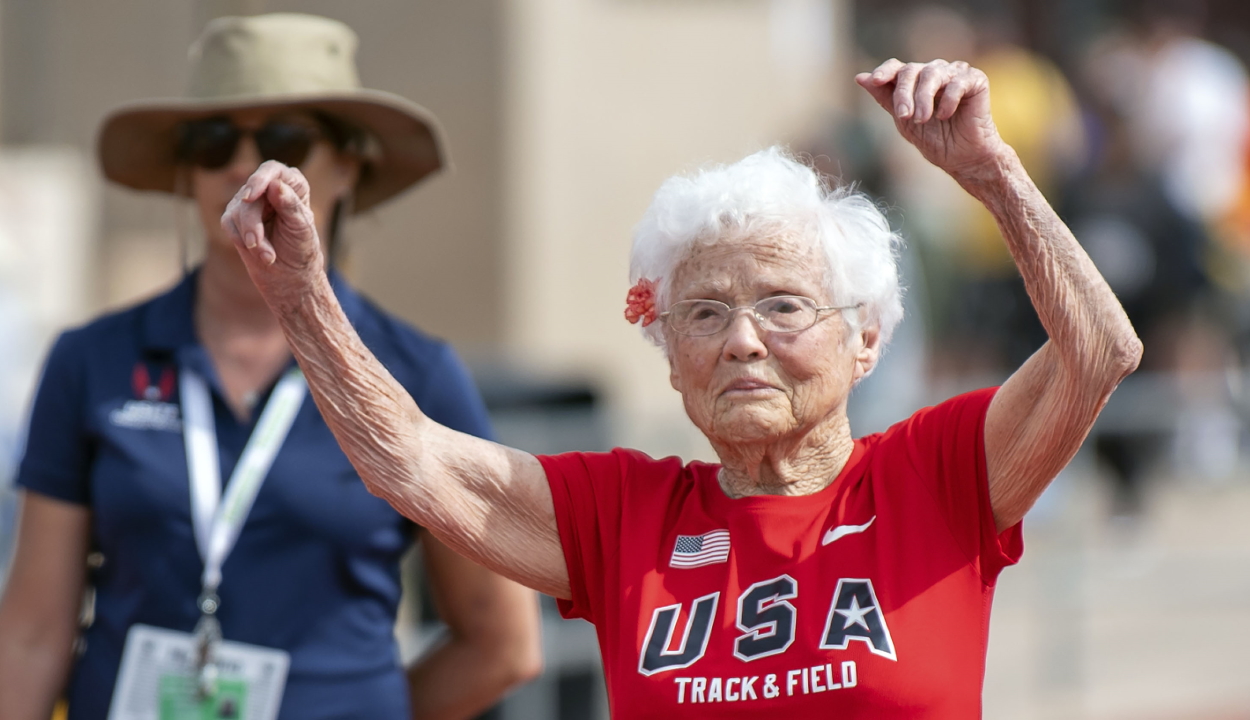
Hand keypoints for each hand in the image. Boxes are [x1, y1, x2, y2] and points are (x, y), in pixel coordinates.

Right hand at [221, 160, 324, 305]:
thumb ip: (290, 206)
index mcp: (292, 184)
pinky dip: (241, 240)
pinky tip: (258, 253)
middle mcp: (269, 189)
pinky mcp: (234, 218)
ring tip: (268, 257)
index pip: (273, 170)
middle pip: (251, 194)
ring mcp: (249, 202)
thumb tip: (276, 185)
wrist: (290, 276)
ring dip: (251, 237)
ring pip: (238, 210)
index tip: (251, 195)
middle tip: (257, 244)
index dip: (260, 179)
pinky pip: (229, 223)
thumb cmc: (301, 249)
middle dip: (253, 223)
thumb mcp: (301, 228)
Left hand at [856, 59, 1008, 180]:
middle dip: (903, 93)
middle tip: (904, 116)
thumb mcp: (903, 121)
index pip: (897, 67)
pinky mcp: (976, 80)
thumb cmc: (935, 140)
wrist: (963, 158)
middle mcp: (934, 72)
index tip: (875, 81)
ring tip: (922, 119)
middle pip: (911, 70)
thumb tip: (860, 78)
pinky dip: (948, 100)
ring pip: (932, 72)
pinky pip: (957, 82)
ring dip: (923, 98)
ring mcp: (955, 74)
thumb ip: (885, 98)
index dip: (884, 71)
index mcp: (915, 81)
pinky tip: (945, 115)